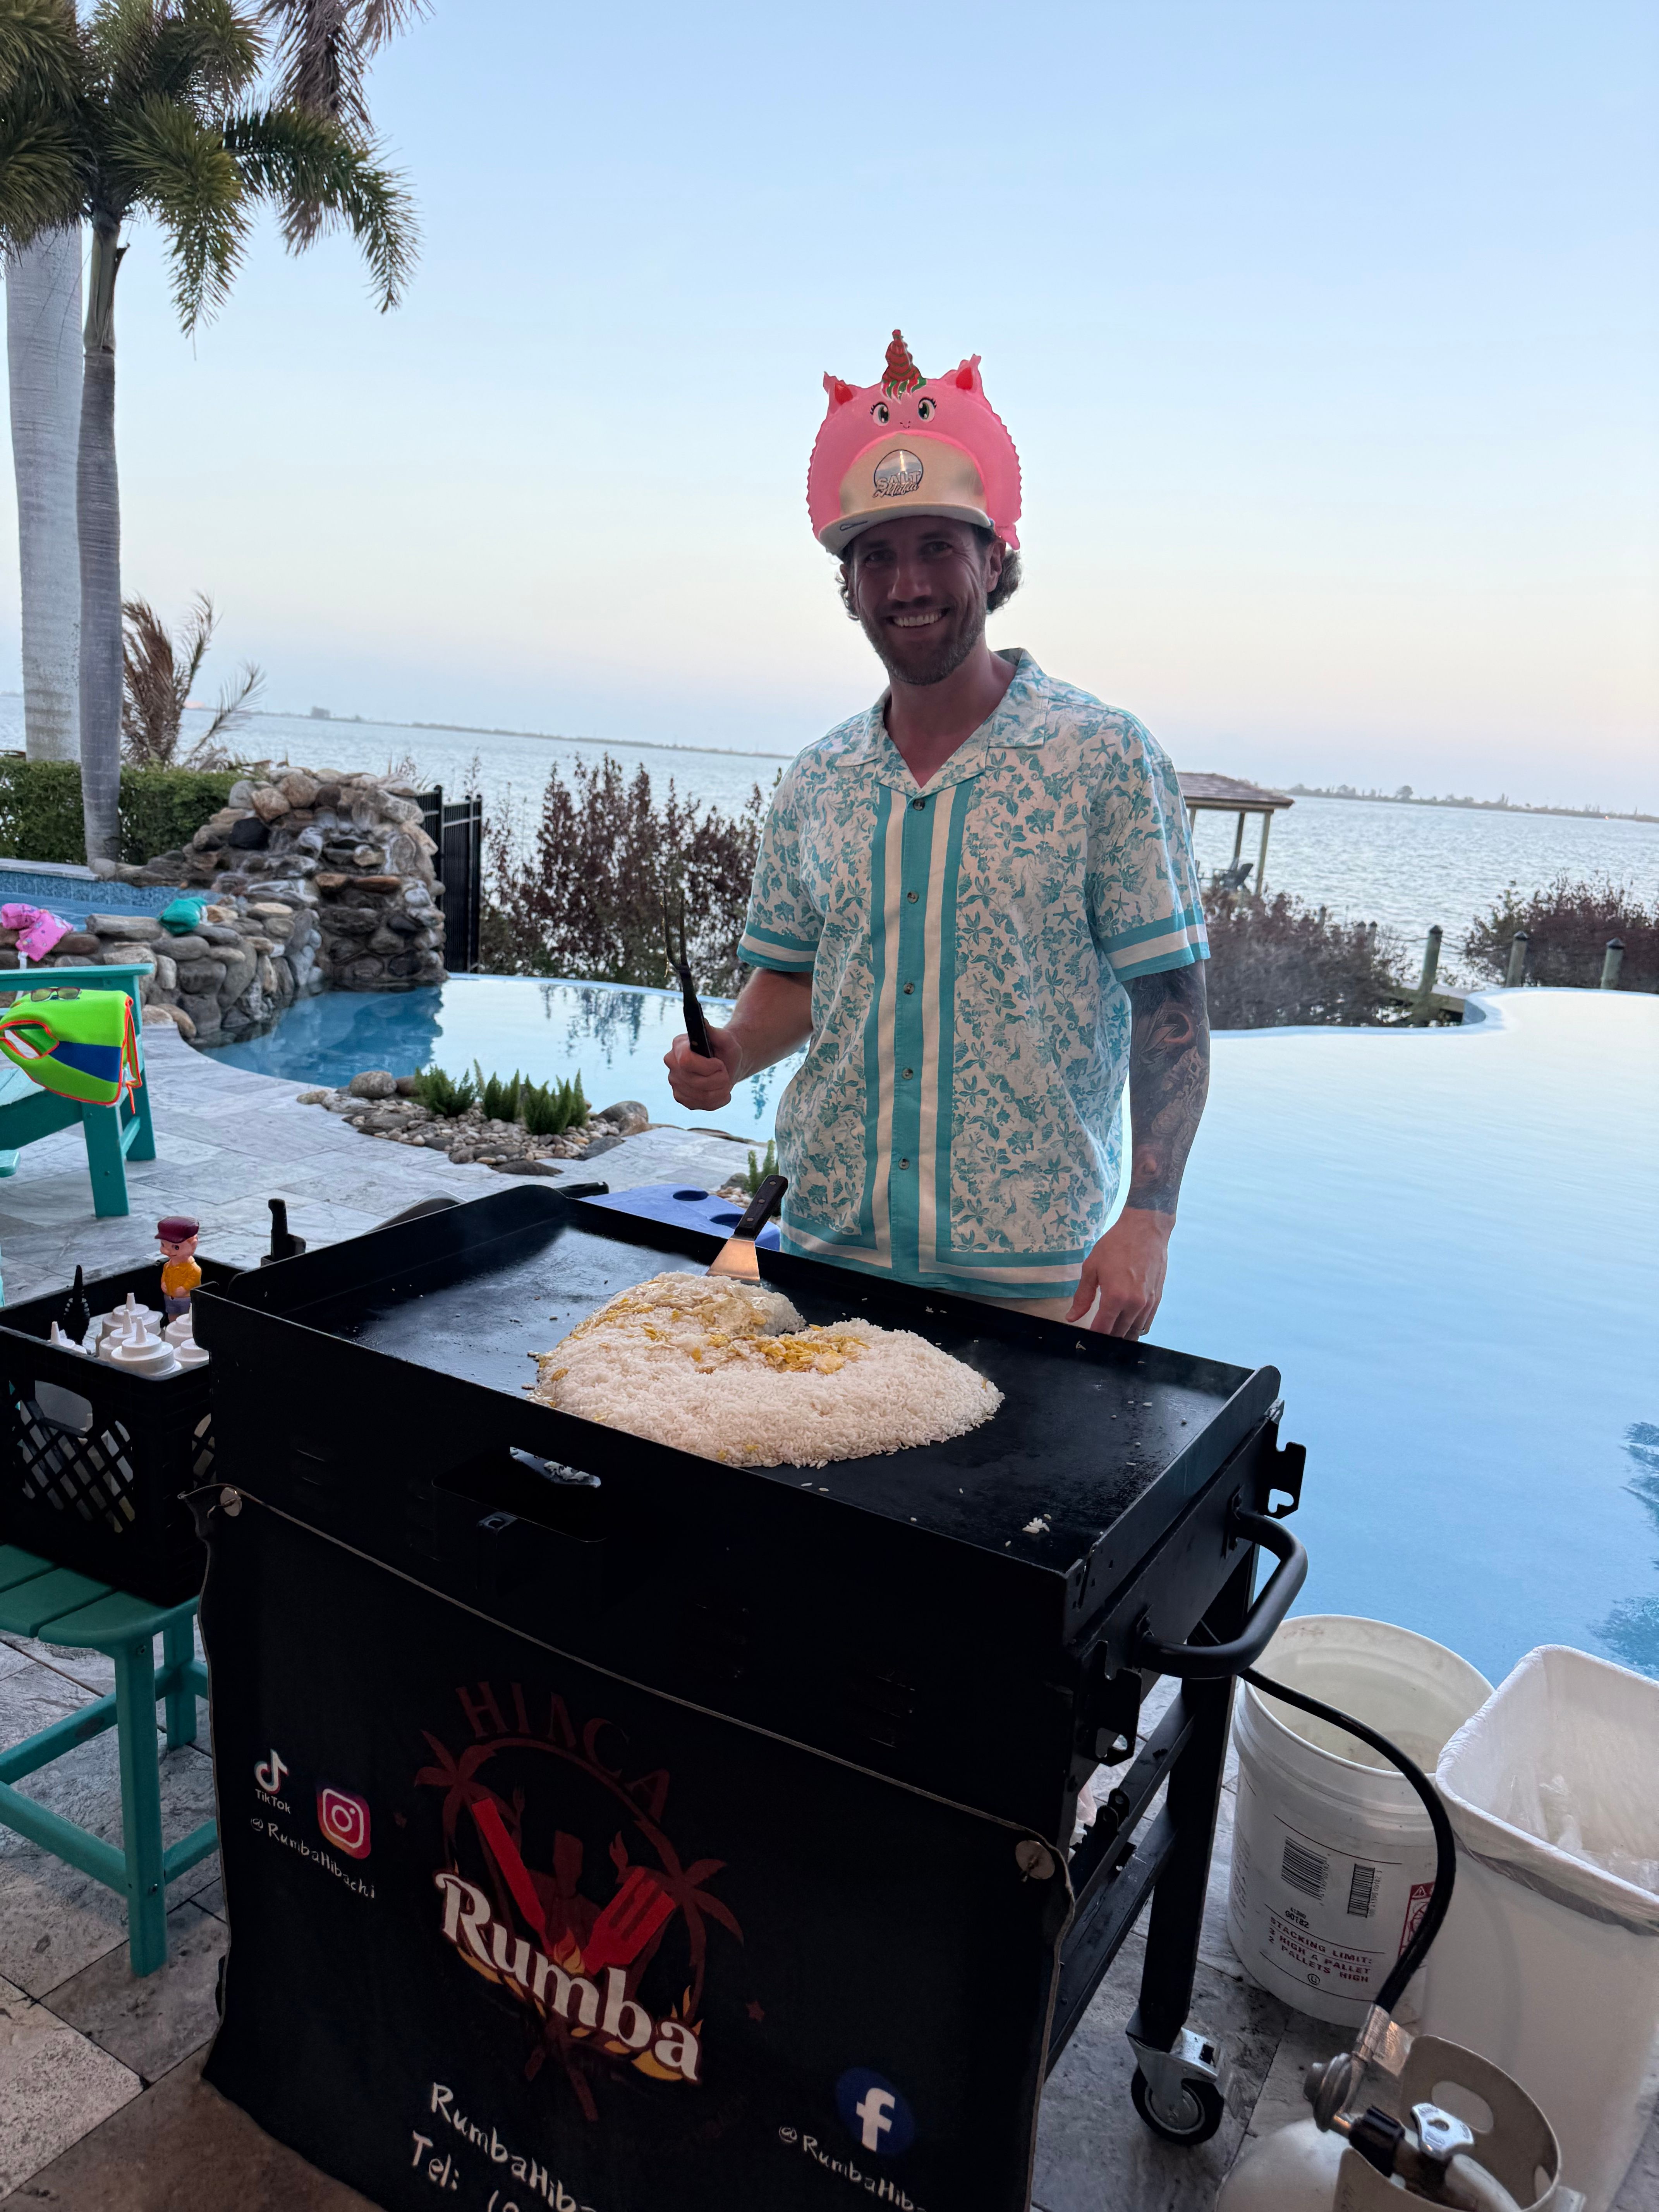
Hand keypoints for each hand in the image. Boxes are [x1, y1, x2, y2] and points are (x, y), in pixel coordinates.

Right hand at [664, 1023, 742, 1110]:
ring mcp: (675, 1082)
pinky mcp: (681, 1097)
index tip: (719, 1063)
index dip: (707, 1066)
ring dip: (720, 1090)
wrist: (726, 1065)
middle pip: (696, 1082)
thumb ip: (715, 1032)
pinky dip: (716, 1101)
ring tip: (724, 1081)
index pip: (686, 1061)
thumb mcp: (726, 1039)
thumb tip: (703, 1022)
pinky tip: (719, 1091)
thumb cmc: (725, 1050)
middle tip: (725, 1072)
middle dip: (718, 1079)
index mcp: (679, 1045)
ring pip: (701, 1096)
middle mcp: (672, 1063)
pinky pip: (701, 1105)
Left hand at [1066, 1209, 1172, 1337]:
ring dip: (1122, 1335)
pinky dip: (1136, 1328)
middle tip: (1097, 1335)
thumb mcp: (1092, 1268)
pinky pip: (1146, 1323)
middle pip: (1119, 1334)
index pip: (1103, 1329)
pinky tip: (1126, 1324)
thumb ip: (1082, 1296)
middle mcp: (1134, 1304)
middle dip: (1106, 1337)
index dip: (1093, 1337)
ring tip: (1111, 1331)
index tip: (1086, 1338)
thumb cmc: (1116, 1245)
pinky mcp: (1157, 1299)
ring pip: (1134, 1332)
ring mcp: (1148, 1303)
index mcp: (1115, 1297)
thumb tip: (1072, 1317)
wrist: (1146, 1230)